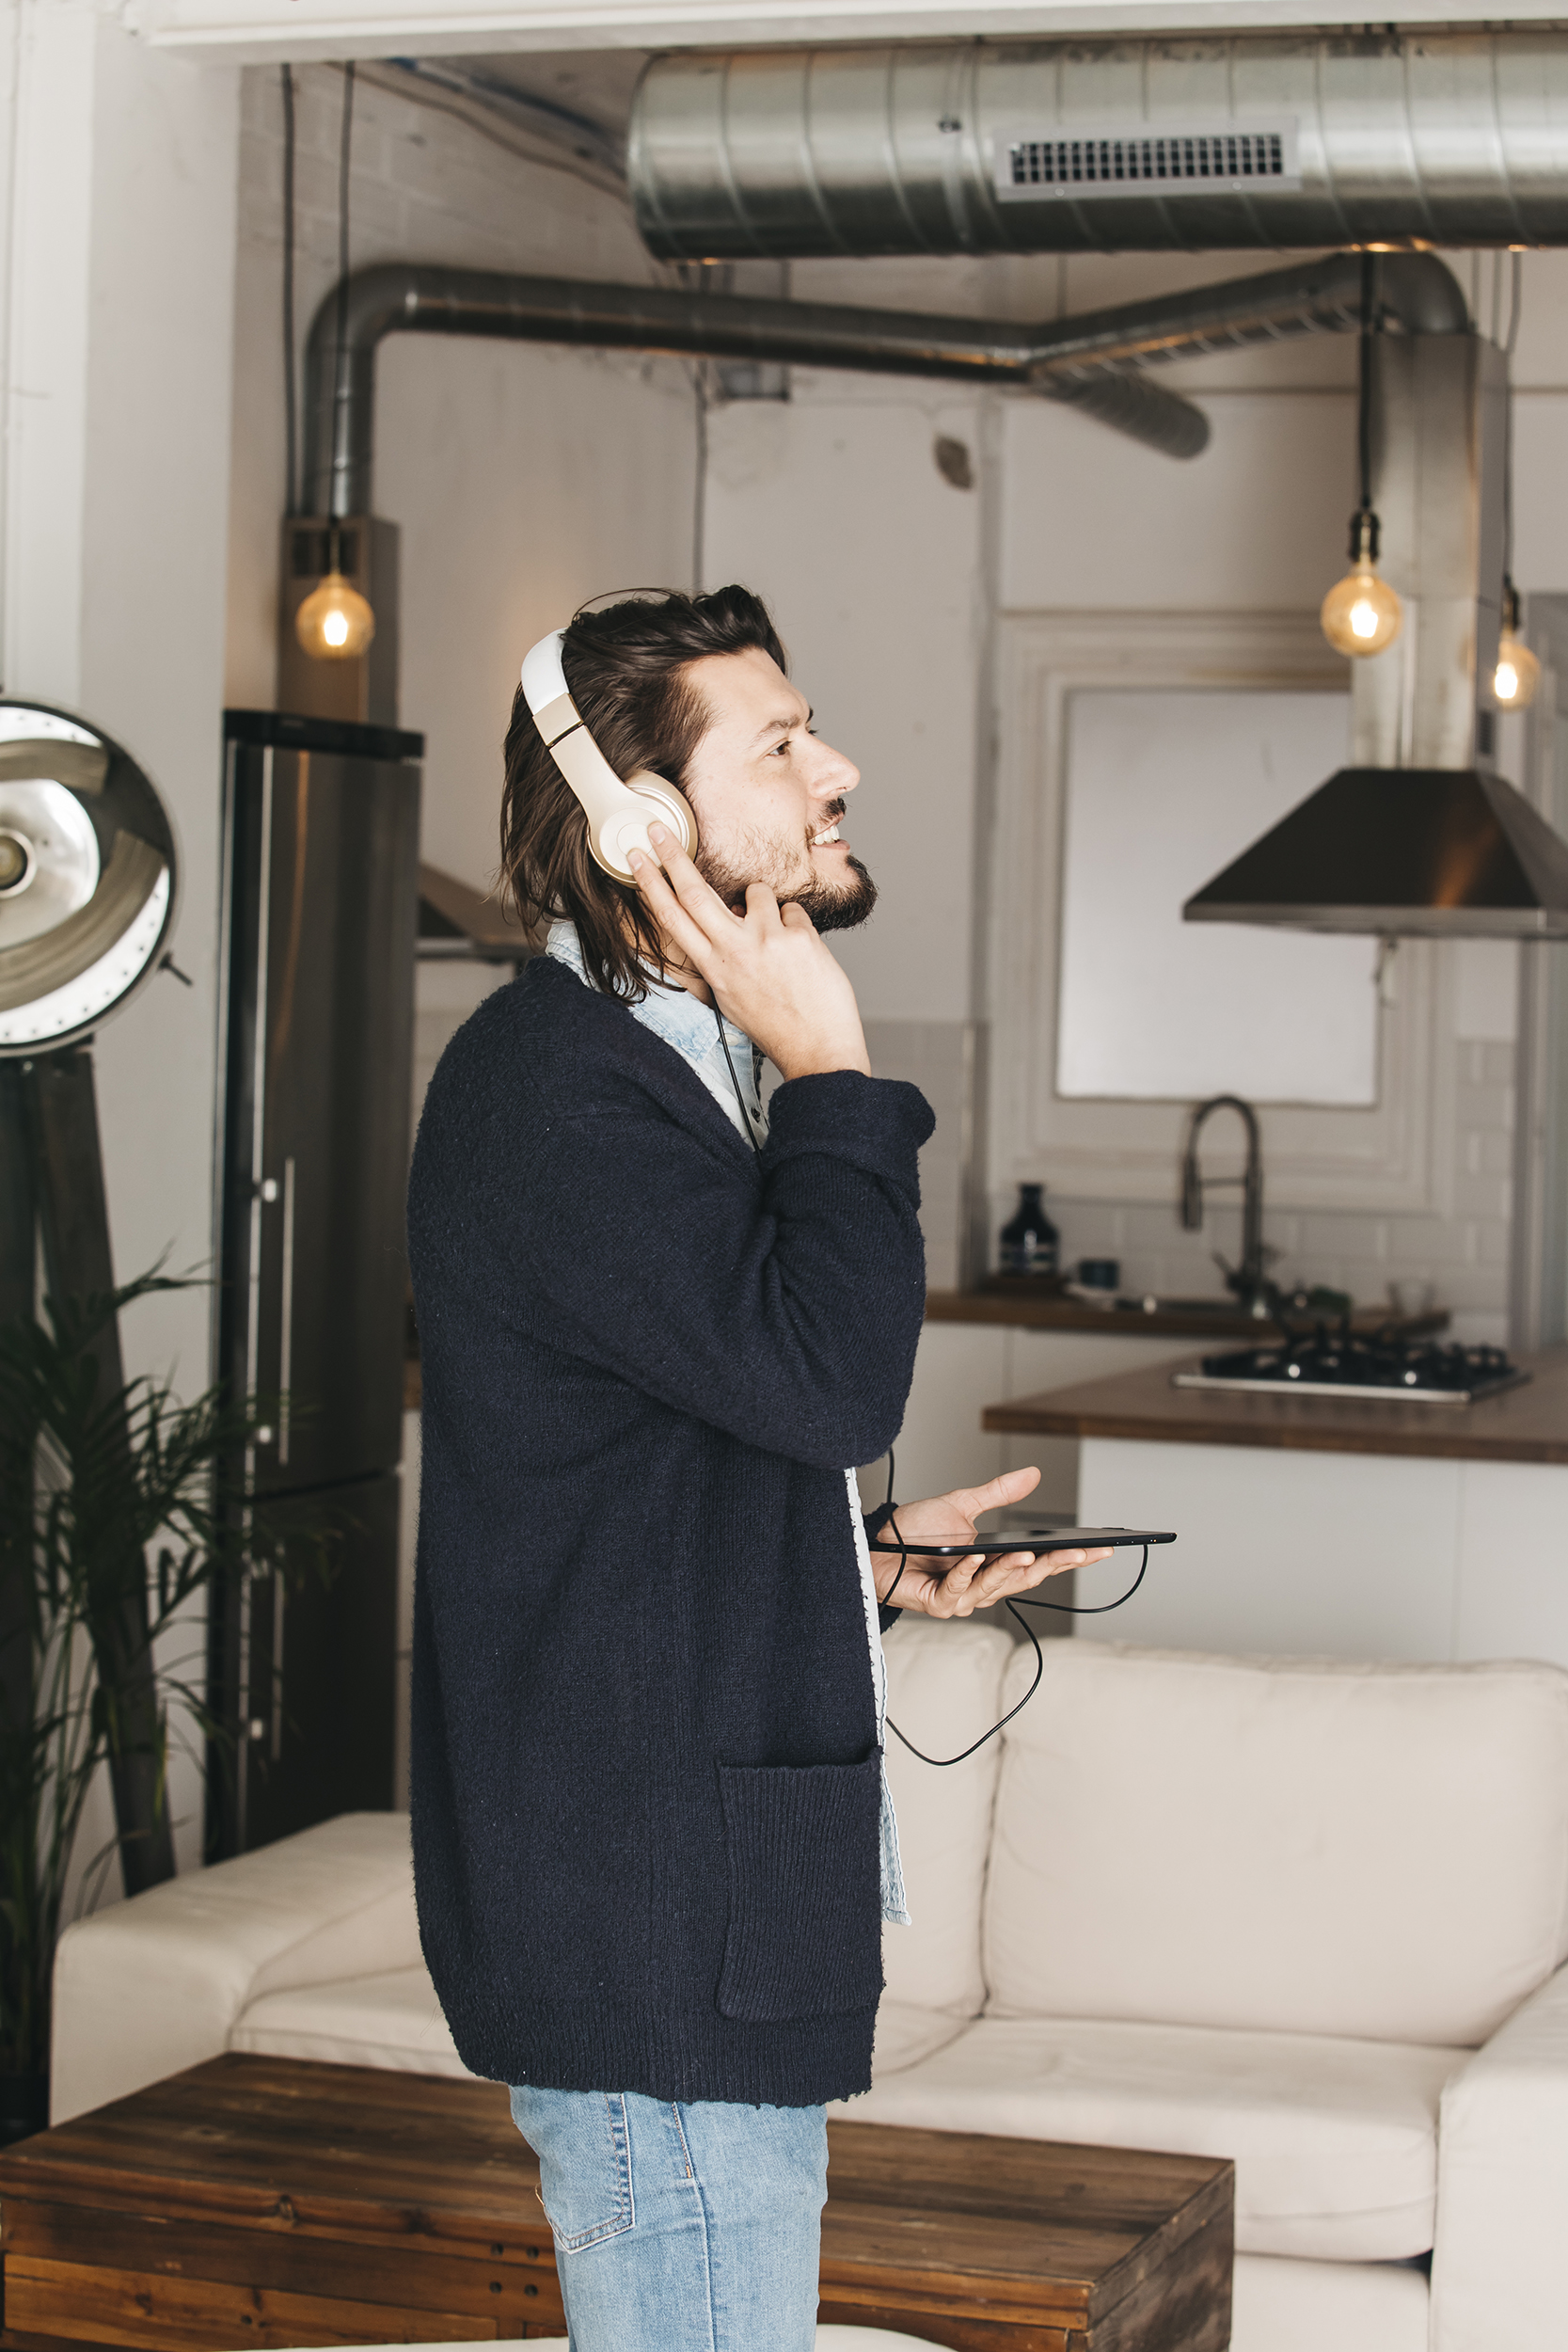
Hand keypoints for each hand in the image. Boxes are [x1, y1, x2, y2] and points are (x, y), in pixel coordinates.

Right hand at [629, 824, 869, 1080]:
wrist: (819, 1049)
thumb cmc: (776, 1025)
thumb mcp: (731, 996)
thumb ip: (722, 955)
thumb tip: (726, 918)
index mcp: (713, 969)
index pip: (673, 918)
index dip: (651, 884)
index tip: (637, 857)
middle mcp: (734, 951)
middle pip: (694, 891)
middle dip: (672, 856)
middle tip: (658, 829)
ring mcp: (767, 941)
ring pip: (756, 891)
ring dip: (766, 907)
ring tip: (778, 945)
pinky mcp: (799, 936)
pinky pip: (793, 909)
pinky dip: (797, 926)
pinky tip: (802, 957)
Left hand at [872, 1467, 1113, 1618]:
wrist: (876, 1546)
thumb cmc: (915, 1532)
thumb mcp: (964, 1505)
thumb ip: (999, 1494)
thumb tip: (1033, 1474)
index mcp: (995, 1565)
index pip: (1041, 1562)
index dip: (1071, 1557)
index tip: (1101, 1548)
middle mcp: (983, 1586)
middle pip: (1027, 1578)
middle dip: (1057, 1565)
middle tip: (1082, 1552)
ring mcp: (963, 1599)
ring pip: (996, 1586)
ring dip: (1013, 1569)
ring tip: (1030, 1552)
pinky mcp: (939, 1603)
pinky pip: (958, 1588)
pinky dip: (968, 1572)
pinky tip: (975, 1557)